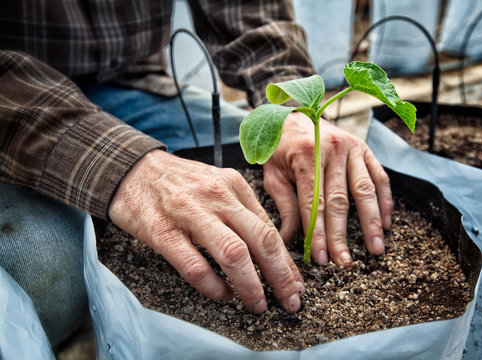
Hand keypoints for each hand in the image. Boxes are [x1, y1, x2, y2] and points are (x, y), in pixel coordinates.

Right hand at [108, 150, 303, 312]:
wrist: (133, 169)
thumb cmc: (181, 183)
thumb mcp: (218, 185)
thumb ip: (243, 213)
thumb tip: (272, 251)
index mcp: (234, 186)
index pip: (270, 228)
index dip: (287, 261)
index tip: (296, 284)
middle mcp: (217, 197)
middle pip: (261, 241)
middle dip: (281, 276)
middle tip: (289, 301)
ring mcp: (190, 214)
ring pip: (233, 254)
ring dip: (250, 286)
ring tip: (258, 304)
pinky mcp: (163, 232)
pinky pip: (195, 265)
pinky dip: (213, 286)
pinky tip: (222, 295)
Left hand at [263, 113, 392, 265]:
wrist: (294, 115)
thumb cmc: (280, 149)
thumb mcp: (274, 175)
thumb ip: (284, 207)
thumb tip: (288, 242)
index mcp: (305, 155)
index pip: (314, 203)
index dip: (318, 233)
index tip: (321, 258)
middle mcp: (332, 149)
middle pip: (339, 201)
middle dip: (342, 235)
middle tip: (345, 262)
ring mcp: (352, 147)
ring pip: (364, 191)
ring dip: (372, 222)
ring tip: (376, 249)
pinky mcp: (365, 149)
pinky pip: (379, 177)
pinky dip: (385, 201)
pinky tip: (387, 223)